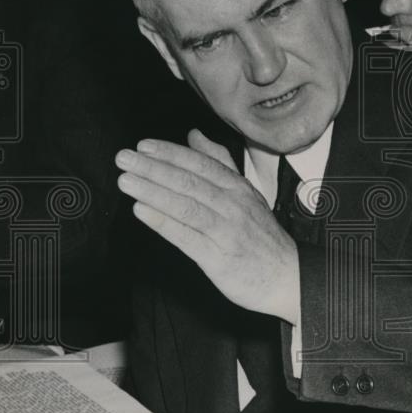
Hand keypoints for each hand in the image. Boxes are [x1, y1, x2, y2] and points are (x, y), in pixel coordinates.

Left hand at [116, 130, 299, 323]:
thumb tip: (194, 135)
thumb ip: (219, 162)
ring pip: (185, 206)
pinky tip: (142, 211)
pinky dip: (163, 222)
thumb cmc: (261, 236)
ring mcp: (226, 231)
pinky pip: (186, 236)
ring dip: (153, 191)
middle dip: (153, 168)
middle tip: (124, 158)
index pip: (200, 164)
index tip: (143, 145)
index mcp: (238, 188)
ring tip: (126, 181)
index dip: (170, 153)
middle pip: (189, 182)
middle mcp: (233, 205)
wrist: (287, 276)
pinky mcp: (218, 257)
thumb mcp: (246, 193)